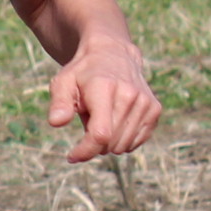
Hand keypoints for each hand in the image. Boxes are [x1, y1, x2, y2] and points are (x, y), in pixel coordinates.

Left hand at [47, 42, 159, 163]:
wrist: (113, 54)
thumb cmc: (83, 74)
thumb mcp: (63, 83)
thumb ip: (59, 103)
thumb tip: (56, 122)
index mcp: (105, 88)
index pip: (100, 133)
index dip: (85, 151)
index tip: (71, 156)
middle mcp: (129, 95)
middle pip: (111, 143)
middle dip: (93, 145)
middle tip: (87, 123)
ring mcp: (145, 102)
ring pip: (123, 146)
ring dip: (108, 142)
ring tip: (102, 118)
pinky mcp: (154, 110)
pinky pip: (136, 142)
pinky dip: (122, 140)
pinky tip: (115, 122)